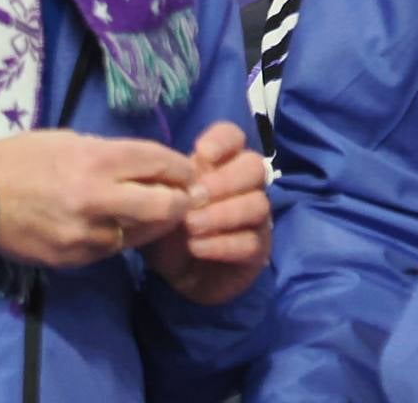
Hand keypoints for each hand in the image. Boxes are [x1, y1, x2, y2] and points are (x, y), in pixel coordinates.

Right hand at [0, 129, 194, 268]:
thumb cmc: (23, 157)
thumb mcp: (72, 141)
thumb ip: (114, 155)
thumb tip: (152, 166)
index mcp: (96, 161)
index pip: (161, 164)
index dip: (183, 168)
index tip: (189, 170)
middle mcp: (96, 199)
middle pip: (165, 206)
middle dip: (182, 201)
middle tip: (188, 196)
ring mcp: (84, 234)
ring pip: (143, 233)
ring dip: (156, 222)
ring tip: (160, 211)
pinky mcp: (73, 258)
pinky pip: (113, 248)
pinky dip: (124, 236)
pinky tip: (122, 225)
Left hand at [141, 121, 272, 306]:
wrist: (178, 278)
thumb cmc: (169, 234)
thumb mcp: (159, 209)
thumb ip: (167, 193)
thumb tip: (177, 187)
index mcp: (220, 167)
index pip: (233, 137)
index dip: (223, 141)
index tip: (201, 153)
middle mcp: (245, 187)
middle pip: (254, 166)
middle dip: (225, 180)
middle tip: (195, 197)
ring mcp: (256, 218)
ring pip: (257, 204)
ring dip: (222, 214)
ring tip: (191, 226)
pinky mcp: (258, 250)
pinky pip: (250, 242)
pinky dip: (222, 244)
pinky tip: (197, 248)